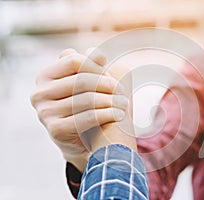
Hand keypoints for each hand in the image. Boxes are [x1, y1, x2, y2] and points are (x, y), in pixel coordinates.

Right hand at [30, 48, 130, 171]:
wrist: (83, 141)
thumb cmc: (87, 107)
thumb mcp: (87, 84)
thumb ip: (89, 67)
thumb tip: (97, 52)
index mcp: (45, 76)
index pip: (74, 61)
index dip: (96, 66)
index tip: (111, 73)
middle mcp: (40, 93)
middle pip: (82, 80)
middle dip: (107, 84)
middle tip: (122, 91)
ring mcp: (45, 112)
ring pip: (87, 98)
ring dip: (111, 100)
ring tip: (124, 103)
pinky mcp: (55, 129)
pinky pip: (88, 117)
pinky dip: (108, 114)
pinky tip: (119, 115)